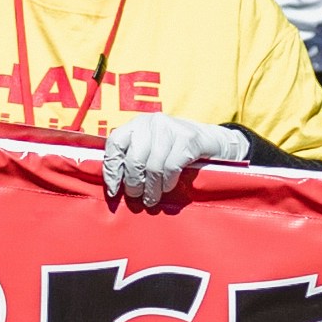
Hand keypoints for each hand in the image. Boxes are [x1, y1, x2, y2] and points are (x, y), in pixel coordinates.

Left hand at [101, 108, 242, 208]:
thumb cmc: (174, 149)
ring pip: (153, 167)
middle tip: (136, 196)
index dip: (111, 169)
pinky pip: (171, 168)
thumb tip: (114, 185)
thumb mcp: (151, 147)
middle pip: (134, 159)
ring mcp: (171, 129)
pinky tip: (167, 187)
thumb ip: (133, 158)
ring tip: (151, 199)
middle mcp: (152, 122)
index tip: (113, 190)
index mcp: (137, 124)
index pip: (115, 143)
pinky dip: (167, 182)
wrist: (210, 141)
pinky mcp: (188, 139)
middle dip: (133, 183)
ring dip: (151, 188)